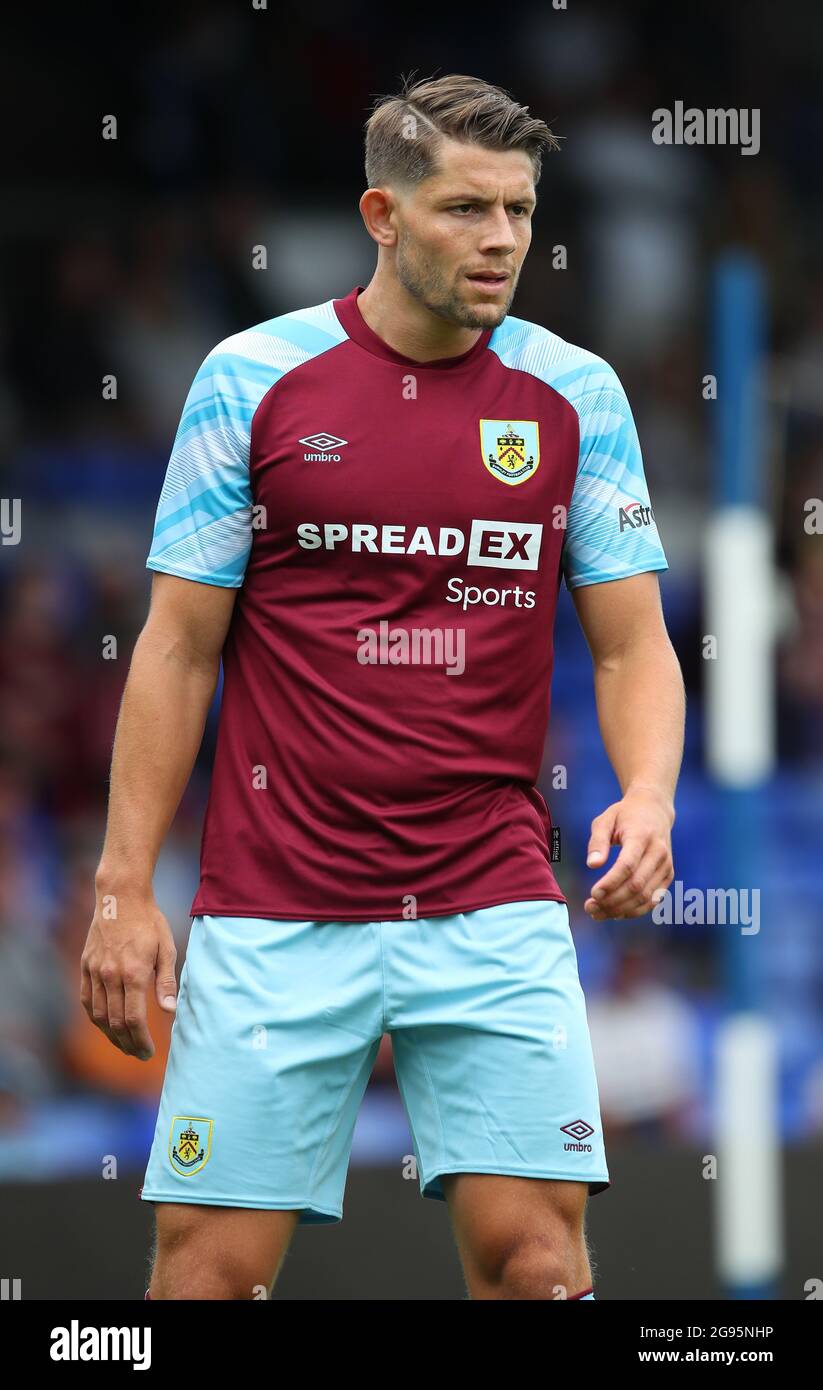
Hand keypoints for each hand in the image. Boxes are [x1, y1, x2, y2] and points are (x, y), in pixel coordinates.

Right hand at [80, 888, 177, 1059]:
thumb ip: (167, 981)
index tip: (149, 1052)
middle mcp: (110, 976)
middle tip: (139, 1054)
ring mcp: (95, 971)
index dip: (141, 1041)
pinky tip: (106, 1025)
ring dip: (111, 1036)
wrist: (120, 897)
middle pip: (115, 1023)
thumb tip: (170, 1010)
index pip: (134, 1020)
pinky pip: (86, 1000)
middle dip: (128, 1044)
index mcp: (134, 973)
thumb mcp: (166, 948)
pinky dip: (95, 1018)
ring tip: (125, 1045)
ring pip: (98, 1016)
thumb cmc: (149, 922)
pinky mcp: (85, 966)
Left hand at [584, 786, 674, 919]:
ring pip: (645, 896)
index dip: (611, 883)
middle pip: (636, 885)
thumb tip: (592, 865)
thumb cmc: (624, 816)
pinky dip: (634, 911)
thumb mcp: (605, 820)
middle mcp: (658, 852)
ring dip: (621, 910)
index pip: (628, 865)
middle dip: (612, 901)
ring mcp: (666, 865)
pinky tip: (614, 913)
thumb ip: (597, 841)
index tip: (593, 893)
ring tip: (597, 913)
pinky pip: (653, 900)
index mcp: (642, 836)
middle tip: (589, 907)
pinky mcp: (668, 875)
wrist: (655, 810)